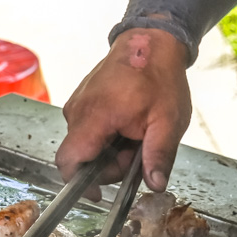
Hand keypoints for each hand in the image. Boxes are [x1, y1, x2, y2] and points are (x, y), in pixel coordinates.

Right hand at [56, 28, 191, 198]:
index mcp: (94, 118)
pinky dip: (107, 135)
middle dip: (109, 165)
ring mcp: (77, 104)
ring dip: (110, 149)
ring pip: (86, 144)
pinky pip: (88, 129)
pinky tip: (128, 124)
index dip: (79, 184)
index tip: (99, 194)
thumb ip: (159, 156)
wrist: (151, 41)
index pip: (68, 161)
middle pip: (81, 157)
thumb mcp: (168, 121)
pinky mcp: (82, 100)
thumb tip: (154, 185)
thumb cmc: (159, 77)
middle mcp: (77, 111)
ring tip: (136, 133)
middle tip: (138, 152)